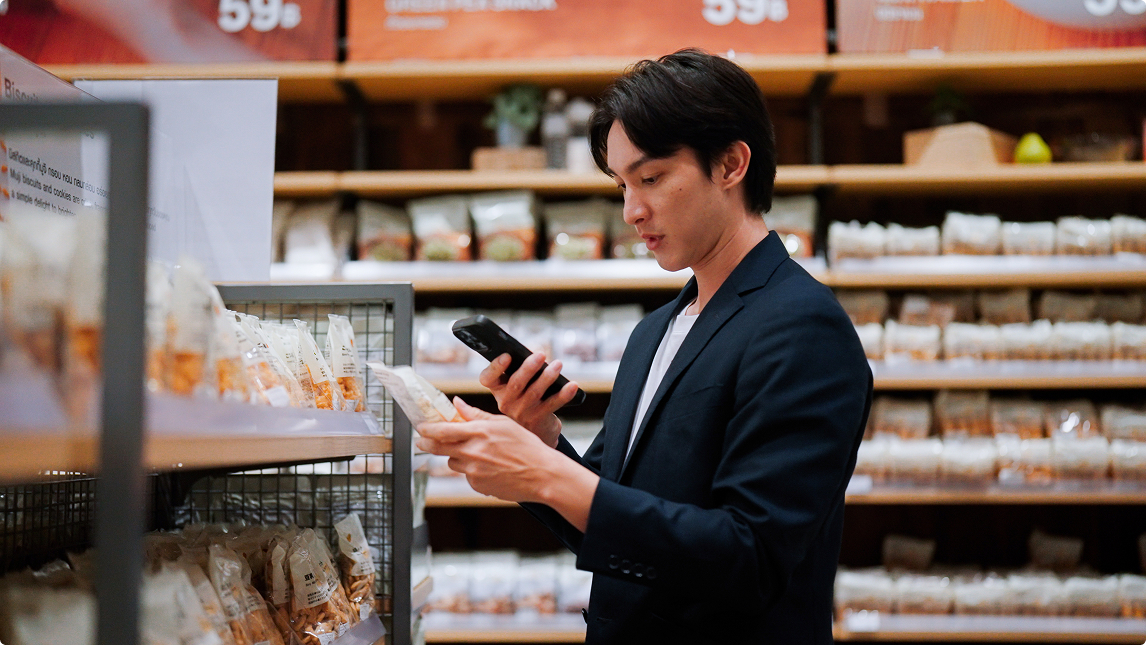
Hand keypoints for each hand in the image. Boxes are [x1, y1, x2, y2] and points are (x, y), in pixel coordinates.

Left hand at [416, 398, 553, 502]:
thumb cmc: (527, 447)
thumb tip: (457, 404)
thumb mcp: (503, 424)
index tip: (421, 427)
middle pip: (439, 448)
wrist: (542, 474)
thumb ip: (476, 415)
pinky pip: (467, 476)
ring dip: (458, 457)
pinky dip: (474, 471)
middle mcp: (473, 452)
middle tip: (423, 442)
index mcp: (479, 432)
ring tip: (480, 455)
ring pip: (454, 462)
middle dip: (428, 444)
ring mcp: (474, 471)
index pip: (443, 430)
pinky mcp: (477, 486)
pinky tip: (491, 468)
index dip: (428, 429)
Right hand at [479, 352, 579, 447]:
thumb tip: (536, 356)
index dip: (495, 367)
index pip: (488, 378)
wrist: (534, 430)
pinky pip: (552, 404)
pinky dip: (564, 394)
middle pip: (516, 383)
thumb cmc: (525, 399)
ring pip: (534, 392)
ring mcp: (521, 413)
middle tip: (541, 354)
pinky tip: (572, 385)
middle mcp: (505, 402)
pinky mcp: (537, 420)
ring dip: (548, 377)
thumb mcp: (516, 387)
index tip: (507, 355)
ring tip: (558, 364)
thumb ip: (519, 372)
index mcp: (498, 389)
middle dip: (529, 368)